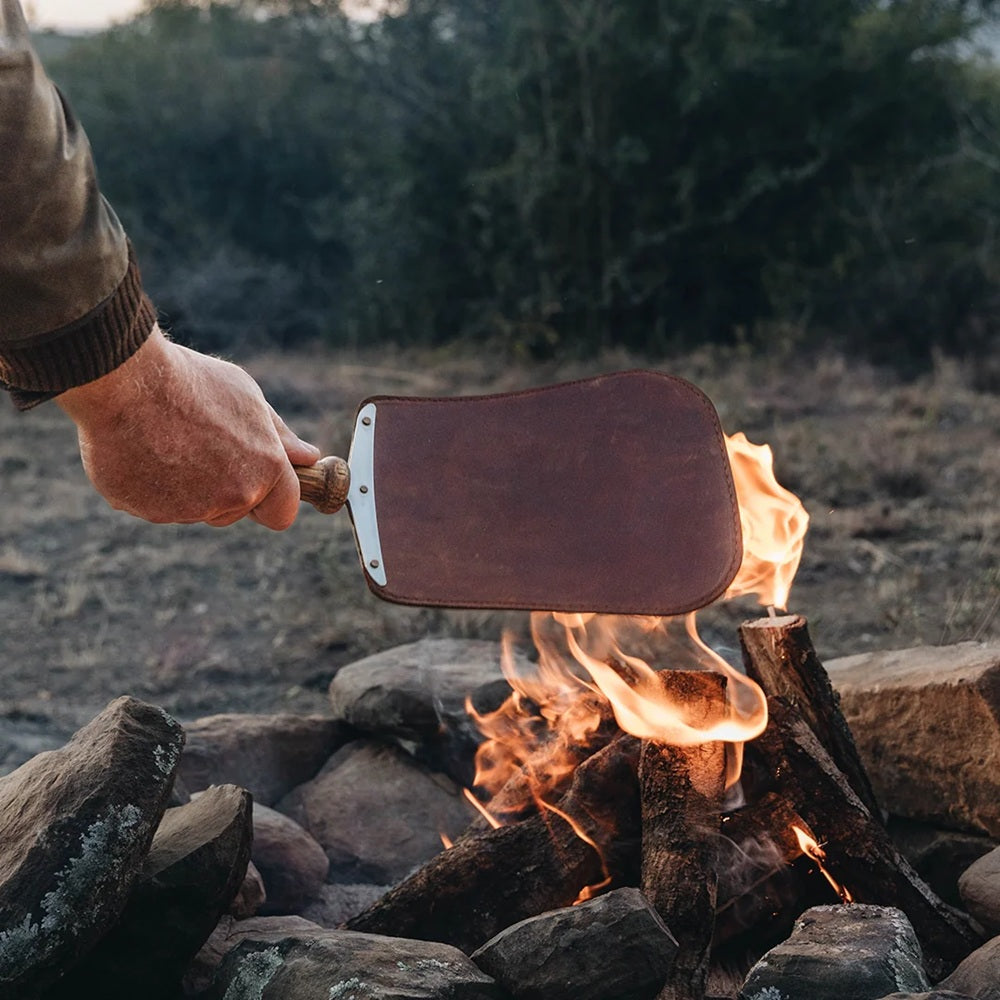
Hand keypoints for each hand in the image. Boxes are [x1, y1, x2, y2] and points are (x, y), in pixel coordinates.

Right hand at [57, 327, 320, 528]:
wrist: (124, 380)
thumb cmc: (191, 382)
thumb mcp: (247, 398)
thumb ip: (280, 436)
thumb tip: (307, 457)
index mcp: (265, 470)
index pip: (283, 513)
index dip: (272, 499)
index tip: (259, 483)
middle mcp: (231, 496)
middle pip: (235, 511)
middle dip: (225, 488)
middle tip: (202, 445)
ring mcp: (188, 509)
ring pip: (194, 508)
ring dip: (187, 485)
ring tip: (168, 438)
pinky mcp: (147, 511)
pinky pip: (156, 505)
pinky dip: (151, 485)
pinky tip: (142, 448)